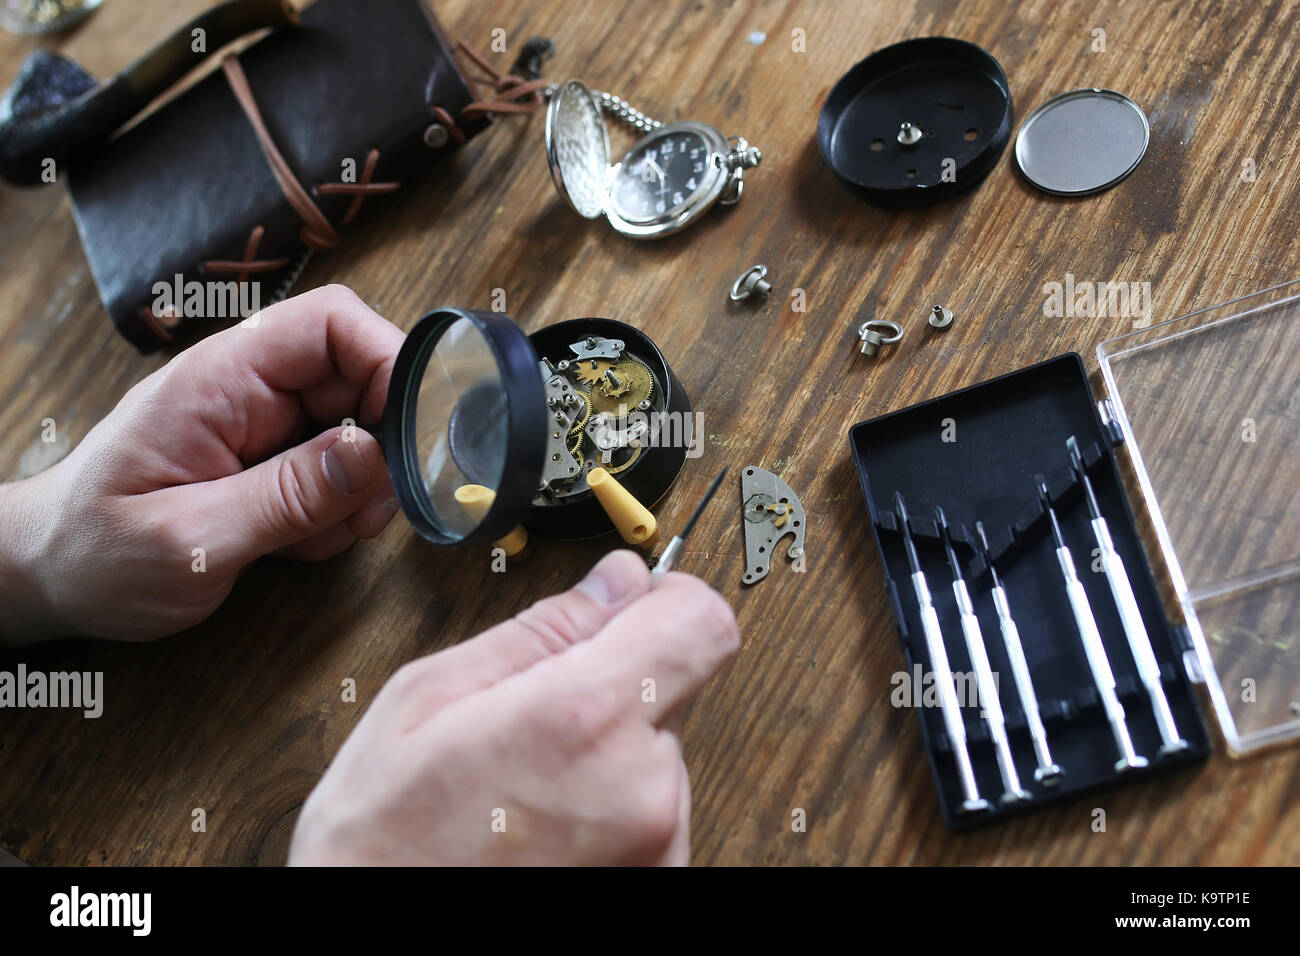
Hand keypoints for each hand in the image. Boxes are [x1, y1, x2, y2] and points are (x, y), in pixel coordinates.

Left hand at [0, 285, 404, 643]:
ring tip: (302, 538)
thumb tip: (373, 455)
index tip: (410, 430)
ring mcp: (262, 425)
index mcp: (219, 379)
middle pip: (359, 381)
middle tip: (366, 515)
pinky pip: (337, 473)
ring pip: (359, 435)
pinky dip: (333, 514)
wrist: (50, 576)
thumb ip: (285, 498)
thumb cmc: (94, 552)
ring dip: (355, 493)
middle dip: (380, 451)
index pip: (331, 323)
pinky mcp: (271, 461)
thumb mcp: (190, 539)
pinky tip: (286, 543)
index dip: (388, 360)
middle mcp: (248, 390)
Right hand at [288, 551, 739, 865]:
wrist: (376, 951)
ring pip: (659, 755)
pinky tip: (542, 823)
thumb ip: (540, 631)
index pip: (701, 622)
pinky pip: (653, 814)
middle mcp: (644, 793)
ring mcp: (658, 851)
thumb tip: (612, 584)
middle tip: (532, 714)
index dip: (666, 599)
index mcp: (586, 722)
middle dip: (612, 685)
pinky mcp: (658, 885)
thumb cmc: (380, 848)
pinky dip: (609, 806)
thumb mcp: (427, 702)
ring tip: (524, 785)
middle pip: (674, 688)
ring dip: (608, 753)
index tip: (632, 605)